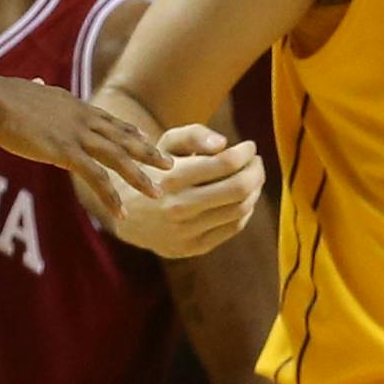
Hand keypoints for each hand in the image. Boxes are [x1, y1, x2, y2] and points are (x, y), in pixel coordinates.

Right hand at [0, 76, 168, 221]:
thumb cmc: (4, 96)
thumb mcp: (31, 90)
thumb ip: (42, 91)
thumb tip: (40, 83)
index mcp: (76, 106)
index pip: (111, 121)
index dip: (131, 132)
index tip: (148, 140)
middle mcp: (84, 119)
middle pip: (124, 138)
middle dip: (148, 153)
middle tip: (170, 165)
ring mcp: (77, 135)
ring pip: (118, 158)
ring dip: (139, 177)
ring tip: (158, 193)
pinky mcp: (64, 151)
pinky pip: (95, 176)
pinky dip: (110, 195)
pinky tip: (121, 211)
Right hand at [107, 124, 264, 257]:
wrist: (128, 215)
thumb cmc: (155, 170)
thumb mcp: (166, 145)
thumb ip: (194, 135)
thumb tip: (223, 144)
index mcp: (170, 178)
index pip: (226, 163)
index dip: (245, 152)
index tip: (249, 146)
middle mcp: (176, 207)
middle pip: (239, 188)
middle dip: (256, 170)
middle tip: (256, 162)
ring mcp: (185, 232)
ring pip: (241, 208)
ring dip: (254, 189)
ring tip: (251, 177)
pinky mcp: (192, 248)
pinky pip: (233, 227)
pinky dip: (245, 209)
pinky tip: (240, 198)